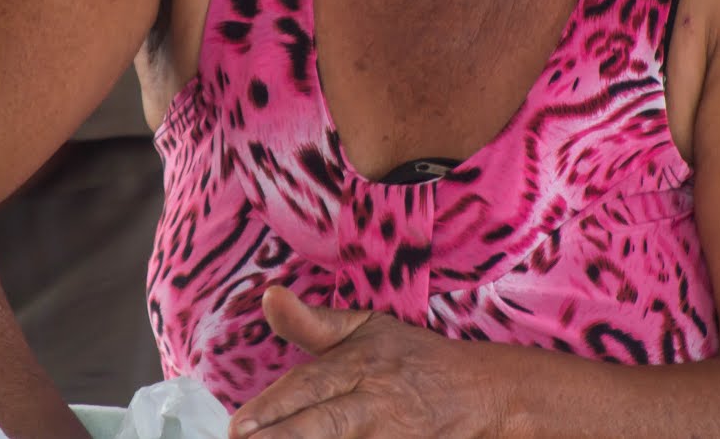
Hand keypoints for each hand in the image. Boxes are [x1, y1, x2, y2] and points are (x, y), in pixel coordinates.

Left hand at [230, 286, 504, 438]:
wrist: (481, 394)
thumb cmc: (410, 359)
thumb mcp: (365, 329)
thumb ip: (311, 322)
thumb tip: (269, 295)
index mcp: (359, 364)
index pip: (310, 386)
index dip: (274, 407)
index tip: (238, 426)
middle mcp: (373, 404)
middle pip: (323, 424)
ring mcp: (390, 438)